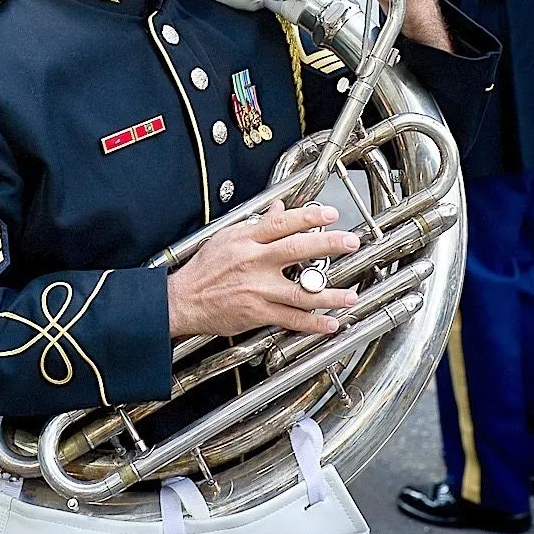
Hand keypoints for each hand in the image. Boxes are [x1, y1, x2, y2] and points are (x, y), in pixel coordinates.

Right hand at [167, 202, 359, 338]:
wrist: (183, 299)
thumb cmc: (203, 269)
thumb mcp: (227, 237)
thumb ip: (257, 224)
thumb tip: (279, 210)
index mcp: (246, 240)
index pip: (282, 223)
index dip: (308, 216)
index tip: (330, 214)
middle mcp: (254, 262)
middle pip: (297, 250)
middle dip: (327, 245)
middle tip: (350, 242)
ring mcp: (258, 289)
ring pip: (300, 291)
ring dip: (329, 294)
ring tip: (350, 295)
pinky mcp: (257, 312)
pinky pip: (291, 318)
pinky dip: (313, 323)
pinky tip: (330, 323)